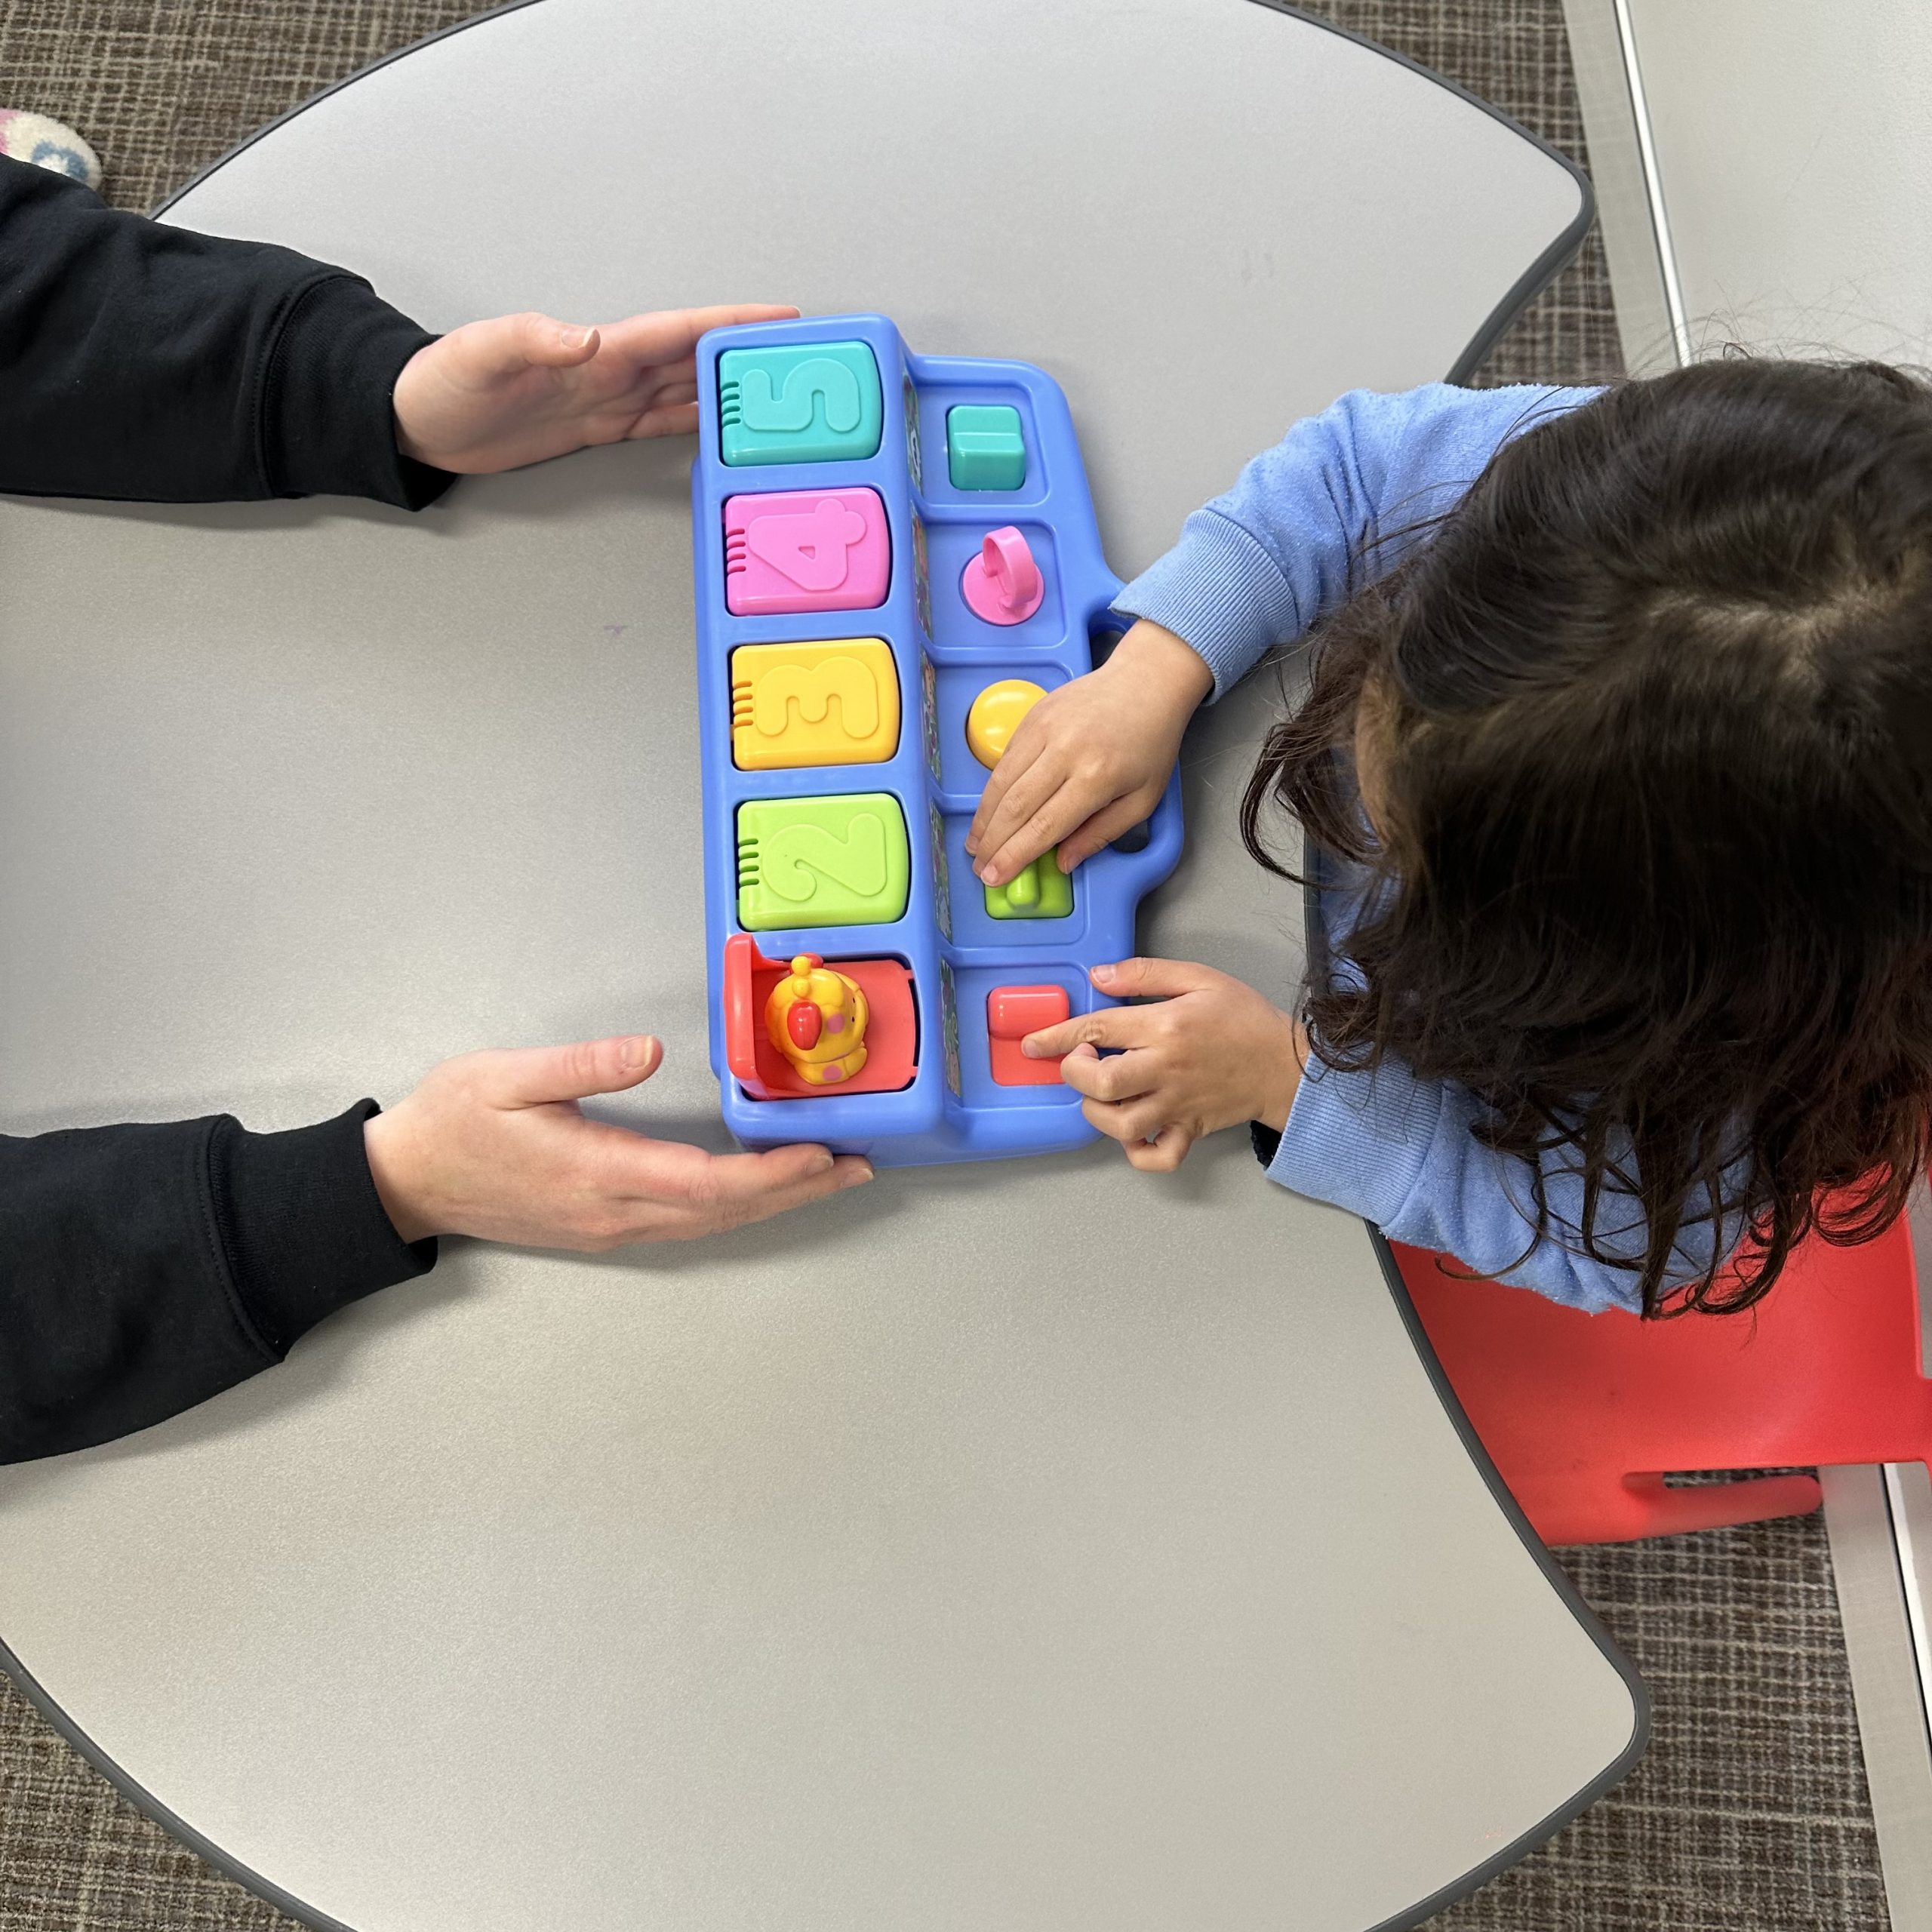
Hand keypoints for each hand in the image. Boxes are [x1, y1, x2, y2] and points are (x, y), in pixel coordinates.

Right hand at [362, 1033, 870, 1247]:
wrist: (405, 1182)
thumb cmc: (452, 1122)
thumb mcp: (505, 1076)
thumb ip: (582, 1066)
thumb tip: (649, 1049)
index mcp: (595, 1172)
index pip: (704, 1183)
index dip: (770, 1174)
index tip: (822, 1152)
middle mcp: (613, 1213)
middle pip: (724, 1213)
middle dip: (796, 1191)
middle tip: (857, 1166)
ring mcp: (611, 1228)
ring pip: (711, 1224)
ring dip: (774, 1203)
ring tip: (830, 1178)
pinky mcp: (605, 1228)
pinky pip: (688, 1224)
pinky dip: (738, 1207)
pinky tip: (763, 1191)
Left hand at [392, 302, 799, 472]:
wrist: (412, 421)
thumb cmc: (441, 383)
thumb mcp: (485, 355)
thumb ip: (537, 340)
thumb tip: (589, 338)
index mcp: (596, 349)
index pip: (678, 334)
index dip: (731, 327)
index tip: (781, 321)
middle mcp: (609, 369)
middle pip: (695, 358)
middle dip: (748, 354)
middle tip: (802, 358)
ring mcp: (605, 397)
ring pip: (685, 389)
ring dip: (729, 387)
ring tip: (778, 391)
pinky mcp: (595, 427)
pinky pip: (659, 421)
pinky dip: (695, 420)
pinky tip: (721, 423)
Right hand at [964, 619, 1211, 888]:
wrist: (1147, 682)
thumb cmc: (1151, 743)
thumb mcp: (1142, 799)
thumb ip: (1102, 834)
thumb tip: (1063, 862)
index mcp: (1096, 777)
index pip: (1044, 826)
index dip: (1014, 856)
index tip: (995, 876)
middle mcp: (1065, 751)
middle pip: (1015, 807)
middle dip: (992, 843)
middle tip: (979, 866)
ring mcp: (1044, 729)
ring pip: (1001, 782)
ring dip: (984, 817)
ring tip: (975, 843)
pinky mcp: (1033, 715)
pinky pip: (1005, 758)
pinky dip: (993, 788)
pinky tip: (990, 809)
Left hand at [1021, 958, 1304, 1171]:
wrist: (1285, 1062)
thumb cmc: (1242, 1018)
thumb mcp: (1198, 977)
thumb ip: (1144, 974)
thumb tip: (1098, 976)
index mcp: (1165, 1027)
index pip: (1096, 1030)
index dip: (1056, 1037)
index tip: (1033, 1043)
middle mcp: (1166, 1070)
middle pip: (1101, 1083)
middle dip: (1073, 1073)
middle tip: (1079, 1062)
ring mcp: (1177, 1105)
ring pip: (1120, 1124)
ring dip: (1096, 1111)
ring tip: (1100, 1093)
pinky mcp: (1189, 1129)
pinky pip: (1156, 1157)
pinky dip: (1134, 1153)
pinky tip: (1128, 1132)